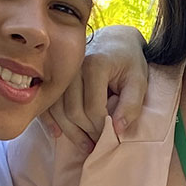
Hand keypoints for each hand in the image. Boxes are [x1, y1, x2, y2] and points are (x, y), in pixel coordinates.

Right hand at [41, 25, 149, 151]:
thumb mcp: (138, 80)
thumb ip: (131, 104)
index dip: (102, 128)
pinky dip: (50, 121)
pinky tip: (58, 134)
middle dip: (87, 132)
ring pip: (57, 110)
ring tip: (85, 145)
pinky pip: (47, 104)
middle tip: (98, 144)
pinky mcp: (53, 78)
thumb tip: (117, 130)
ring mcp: (60, 72)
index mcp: (94, 65)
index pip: (93, 108)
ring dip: (70, 132)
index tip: (111, 137)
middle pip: (73, 111)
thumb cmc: (128, 61)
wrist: (114, 40)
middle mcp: (73, 68)